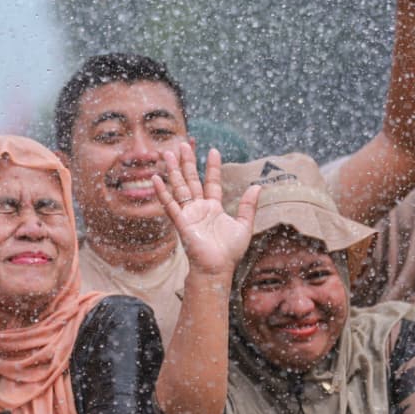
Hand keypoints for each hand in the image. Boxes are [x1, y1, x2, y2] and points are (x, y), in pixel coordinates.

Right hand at [151, 143, 258, 278]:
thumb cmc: (230, 252)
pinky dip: (162, 192)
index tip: (213, 151)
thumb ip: (248, 206)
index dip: (212, 167)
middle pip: (191, 180)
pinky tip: (156, 179)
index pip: (211, 182)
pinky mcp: (181, 223)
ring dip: (173, 171)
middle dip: (187, 162)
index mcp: (213, 208)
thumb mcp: (244, 225)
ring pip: (179, 187)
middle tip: (181, 144)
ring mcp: (188, 214)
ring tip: (167, 153)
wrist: (217, 269)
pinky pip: (170, 205)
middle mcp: (199, 208)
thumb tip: (257, 186)